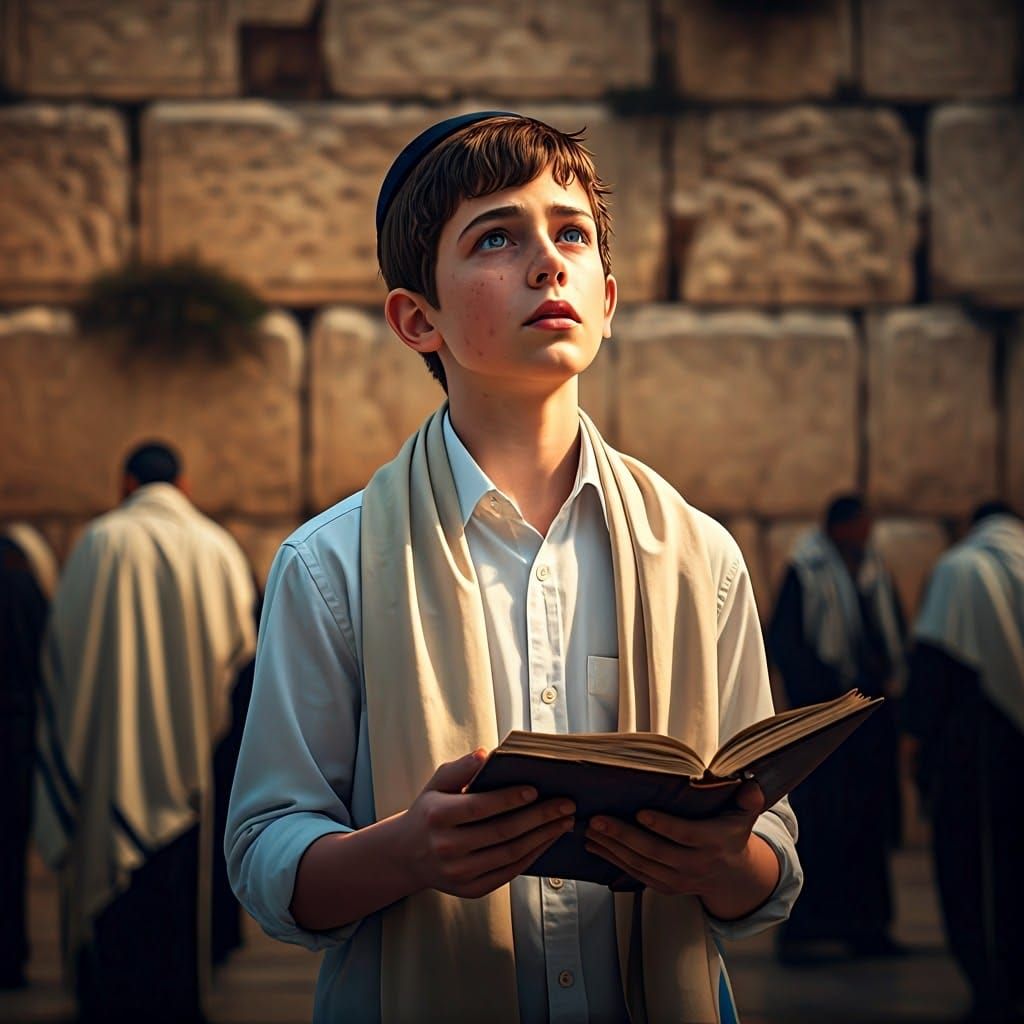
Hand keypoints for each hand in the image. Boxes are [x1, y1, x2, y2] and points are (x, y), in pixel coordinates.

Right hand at [399, 749, 574, 899]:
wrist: (408, 855)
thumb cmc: (430, 811)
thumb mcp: (437, 783)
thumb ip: (461, 768)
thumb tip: (485, 753)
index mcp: (437, 816)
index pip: (479, 807)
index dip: (509, 799)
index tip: (535, 789)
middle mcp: (446, 847)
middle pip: (501, 832)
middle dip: (539, 817)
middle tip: (565, 804)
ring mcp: (459, 872)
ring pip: (510, 854)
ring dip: (543, 837)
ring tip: (564, 821)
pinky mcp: (471, 889)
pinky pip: (508, 872)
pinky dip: (532, 856)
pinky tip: (547, 840)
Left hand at [584, 782, 777, 912]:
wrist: (732, 877)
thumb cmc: (731, 834)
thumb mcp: (745, 816)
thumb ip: (748, 800)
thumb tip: (750, 783)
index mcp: (714, 843)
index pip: (686, 836)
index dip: (664, 826)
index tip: (640, 812)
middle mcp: (695, 865)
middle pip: (656, 852)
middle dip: (624, 836)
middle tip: (599, 819)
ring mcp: (678, 879)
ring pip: (641, 865)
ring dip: (613, 848)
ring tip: (590, 829)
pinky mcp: (665, 887)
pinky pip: (636, 874)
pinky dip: (613, 860)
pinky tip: (595, 846)